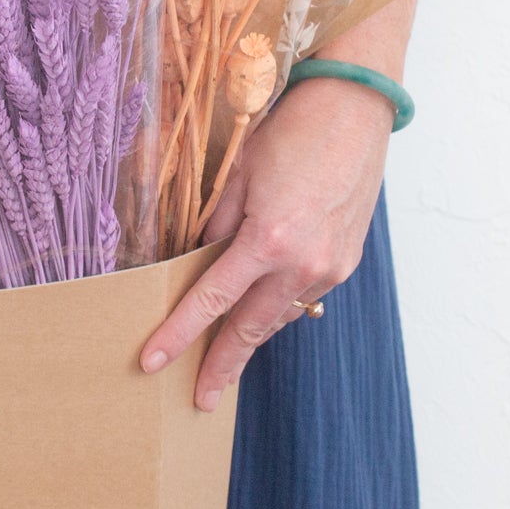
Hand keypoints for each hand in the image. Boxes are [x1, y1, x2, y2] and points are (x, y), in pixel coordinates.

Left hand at [138, 76, 394, 408]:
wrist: (357, 110)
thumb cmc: (293, 132)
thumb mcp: (238, 175)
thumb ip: (216, 226)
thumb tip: (197, 261)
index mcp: (268, 240)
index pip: (211, 301)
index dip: (178, 335)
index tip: (153, 362)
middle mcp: (303, 263)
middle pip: (249, 328)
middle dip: (221, 366)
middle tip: (199, 398)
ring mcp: (330, 267)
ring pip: (278, 317)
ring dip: (250, 341)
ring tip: (222, 366)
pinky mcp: (346, 262)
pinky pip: (302, 298)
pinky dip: (276, 310)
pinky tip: (258, 318)